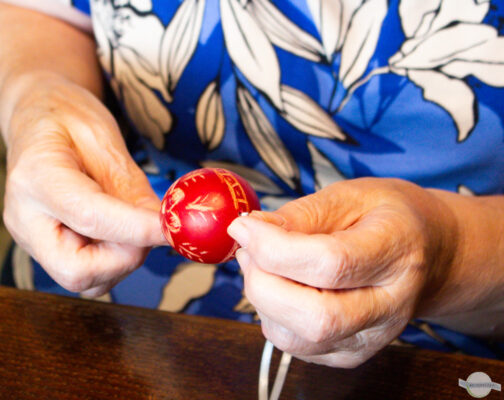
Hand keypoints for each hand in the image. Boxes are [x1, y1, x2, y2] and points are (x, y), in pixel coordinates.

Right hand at [3, 76, 165, 296]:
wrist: (35, 118)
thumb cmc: (68, 119)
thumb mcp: (104, 137)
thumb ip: (131, 187)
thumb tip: (164, 226)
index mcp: (35, 178)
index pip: (89, 216)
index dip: (136, 228)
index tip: (173, 227)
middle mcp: (25, 219)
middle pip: (76, 270)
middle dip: (125, 257)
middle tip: (151, 228)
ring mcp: (32, 240)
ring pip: (86, 280)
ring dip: (123, 259)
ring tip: (133, 220)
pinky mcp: (45, 251)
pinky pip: (88, 275)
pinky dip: (115, 261)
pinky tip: (120, 231)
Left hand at [228, 178, 459, 367]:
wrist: (429, 252)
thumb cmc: (386, 217)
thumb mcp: (349, 195)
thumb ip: (300, 214)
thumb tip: (251, 231)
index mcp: (397, 253)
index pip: (331, 264)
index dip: (274, 248)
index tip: (242, 227)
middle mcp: (391, 306)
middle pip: (315, 318)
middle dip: (262, 282)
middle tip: (248, 249)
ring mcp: (373, 339)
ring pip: (298, 340)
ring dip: (262, 300)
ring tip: (264, 264)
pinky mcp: (351, 354)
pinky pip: (295, 347)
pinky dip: (272, 316)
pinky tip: (281, 286)